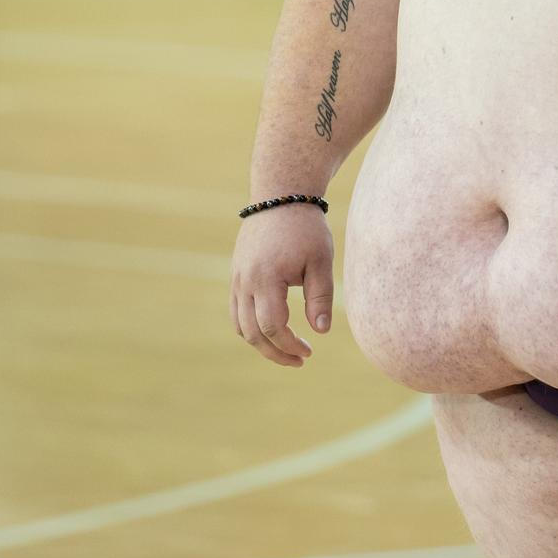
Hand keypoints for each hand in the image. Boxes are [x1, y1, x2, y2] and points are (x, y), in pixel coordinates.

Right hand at [229, 203, 333, 367]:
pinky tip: (274, 331)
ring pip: (240, 325)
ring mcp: (237, 280)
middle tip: (300, 360)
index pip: (272, 326)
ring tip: (288, 350)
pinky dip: (251, 328)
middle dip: (275, 352)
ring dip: (262, 343)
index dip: (289, 345)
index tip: (309, 353)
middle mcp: (245, 283)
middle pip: (252, 333)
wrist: (280, 197)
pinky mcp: (236, 277)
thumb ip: (320, 297)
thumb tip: (321, 331)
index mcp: (267, 279)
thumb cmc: (305, 229)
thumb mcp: (321, 260)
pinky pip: (236, 312)